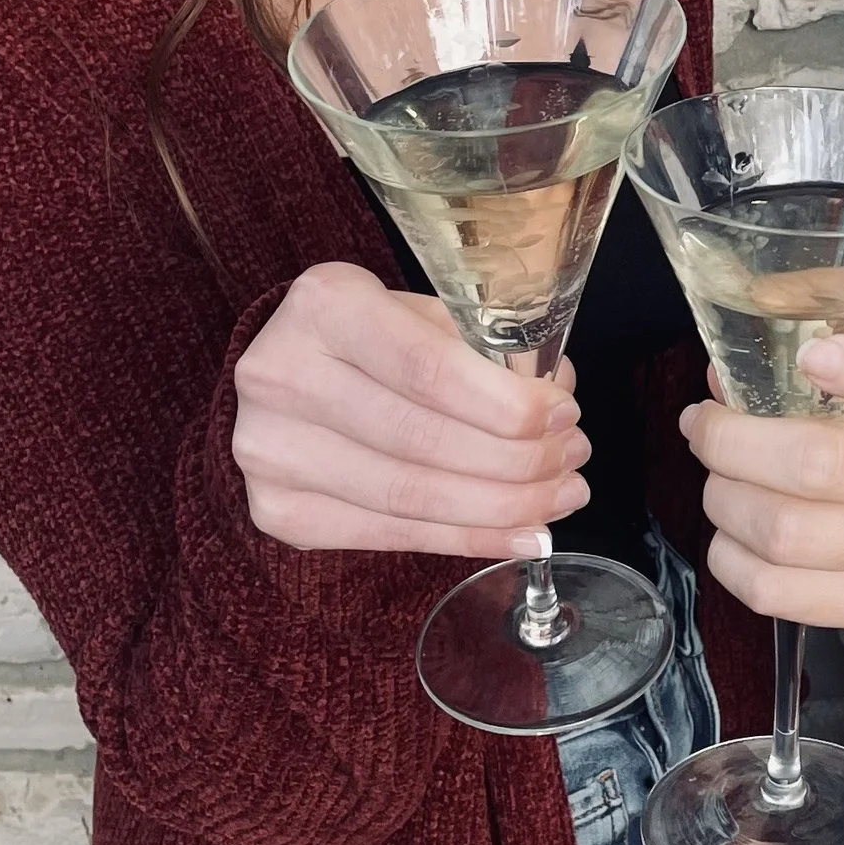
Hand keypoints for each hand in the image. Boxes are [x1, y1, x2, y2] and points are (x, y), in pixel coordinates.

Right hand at [233, 261, 587, 555]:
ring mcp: (271, 450)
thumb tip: (556, 396)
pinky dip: (465, 538)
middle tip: (572, 461)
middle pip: (422, 440)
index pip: (429, 369)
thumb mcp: (419, 314)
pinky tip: (518, 534)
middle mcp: (281, 376)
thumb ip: (483, 348)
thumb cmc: (367, 338)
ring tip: (557, 500)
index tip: (562, 415)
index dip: (506, 404)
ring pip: (410, 496)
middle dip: (517, 461)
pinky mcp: (278, 510)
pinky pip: (389, 534)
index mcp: (324, 306)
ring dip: (501, 507)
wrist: (283, 373)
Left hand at [680, 337, 843, 655]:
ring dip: (725, 499)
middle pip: (819, 465)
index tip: (809, 358)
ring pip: (786, 533)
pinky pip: (783, 595)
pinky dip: (735, 559)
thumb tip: (738, 367)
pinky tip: (736, 536)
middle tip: (707, 425)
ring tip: (721, 480)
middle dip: (732, 440)